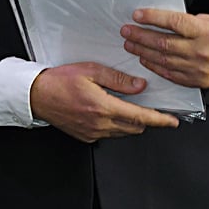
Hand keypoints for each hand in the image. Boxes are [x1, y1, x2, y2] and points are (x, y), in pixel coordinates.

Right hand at [28, 62, 180, 143]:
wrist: (36, 95)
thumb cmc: (59, 81)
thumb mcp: (91, 71)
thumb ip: (118, 80)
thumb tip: (139, 86)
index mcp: (103, 107)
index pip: (140, 117)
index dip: (160, 120)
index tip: (172, 121)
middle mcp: (99, 124)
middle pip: (135, 128)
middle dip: (148, 121)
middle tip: (156, 111)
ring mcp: (92, 133)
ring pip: (123, 132)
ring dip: (132, 123)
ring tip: (132, 109)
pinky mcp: (86, 136)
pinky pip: (109, 134)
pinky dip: (117, 126)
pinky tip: (113, 113)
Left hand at [120, 9, 208, 89]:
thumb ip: (187, 22)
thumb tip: (161, 20)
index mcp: (205, 32)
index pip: (174, 23)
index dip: (153, 18)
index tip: (137, 15)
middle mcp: (200, 51)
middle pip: (164, 43)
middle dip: (141, 36)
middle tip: (127, 31)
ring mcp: (197, 68)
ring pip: (163, 59)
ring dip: (143, 52)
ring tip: (130, 44)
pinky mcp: (196, 81)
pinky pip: (170, 74)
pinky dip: (154, 66)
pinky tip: (144, 59)